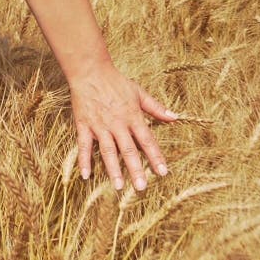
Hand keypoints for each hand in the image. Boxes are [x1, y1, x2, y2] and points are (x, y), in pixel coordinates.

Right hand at [69, 63, 177, 190]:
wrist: (90, 72)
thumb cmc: (116, 82)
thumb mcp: (139, 92)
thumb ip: (156, 107)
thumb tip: (176, 118)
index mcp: (132, 116)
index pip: (147, 140)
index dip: (155, 156)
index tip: (162, 172)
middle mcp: (117, 124)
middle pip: (128, 150)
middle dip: (136, 169)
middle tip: (141, 187)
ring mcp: (99, 126)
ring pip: (108, 151)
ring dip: (113, 170)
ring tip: (119, 186)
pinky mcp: (84, 126)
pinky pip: (84, 147)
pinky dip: (84, 161)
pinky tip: (86, 176)